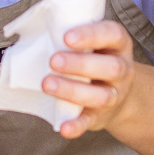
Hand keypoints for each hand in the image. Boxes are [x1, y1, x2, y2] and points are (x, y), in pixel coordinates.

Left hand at [46, 17, 137, 140]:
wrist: (119, 95)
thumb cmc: (95, 59)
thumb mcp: (93, 43)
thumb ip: (71, 33)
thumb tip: (31, 26)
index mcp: (118, 45)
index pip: (112, 34)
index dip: (91, 35)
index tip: (67, 36)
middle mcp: (122, 70)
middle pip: (110, 67)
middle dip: (80, 64)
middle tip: (53, 61)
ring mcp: (115, 95)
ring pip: (101, 95)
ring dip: (73, 90)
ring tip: (47, 84)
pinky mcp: (102, 116)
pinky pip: (91, 121)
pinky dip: (78, 126)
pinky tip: (64, 128)